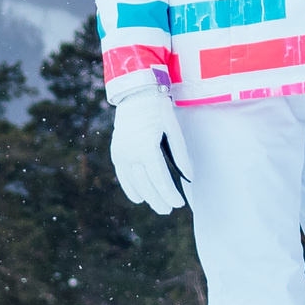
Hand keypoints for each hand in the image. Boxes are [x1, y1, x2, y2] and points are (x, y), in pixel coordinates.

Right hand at [109, 86, 193, 214]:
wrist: (136, 94)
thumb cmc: (159, 111)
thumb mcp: (174, 131)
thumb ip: (180, 156)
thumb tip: (188, 178)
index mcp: (147, 147)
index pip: (159, 179)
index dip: (169, 194)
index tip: (178, 204)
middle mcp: (131, 153)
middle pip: (146, 184)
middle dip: (158, 199)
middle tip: (168, 210)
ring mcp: (121, 153)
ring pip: (133, 183)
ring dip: (146, 196)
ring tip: (158, 205)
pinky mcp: (116, 153)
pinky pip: (123, 176)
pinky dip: (131, 188)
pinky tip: (139, 197)